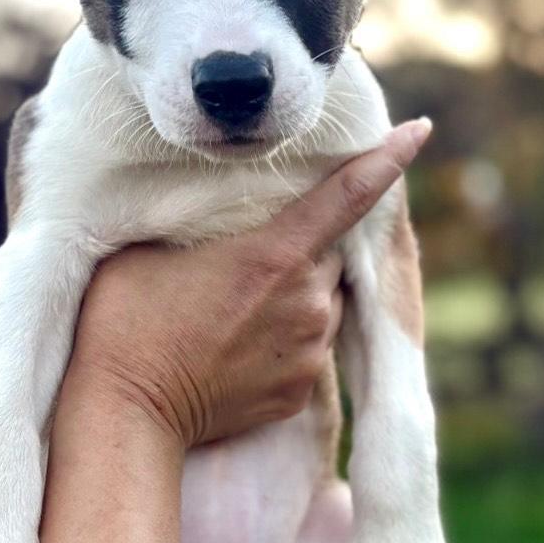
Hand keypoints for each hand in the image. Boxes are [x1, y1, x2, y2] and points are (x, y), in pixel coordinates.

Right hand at [67, 120, 431, 448]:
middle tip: (248, 261)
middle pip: (330, 255)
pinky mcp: (300, 394)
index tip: (418, 130)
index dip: (387, 159)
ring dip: (295, 298)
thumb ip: (205, 217)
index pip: (348, 195)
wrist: (126, 412)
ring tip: (235, 311)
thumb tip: (219, 203)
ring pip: (322, 304)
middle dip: (303, 250)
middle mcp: (307, 300)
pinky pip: (308, 351)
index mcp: (276, 253)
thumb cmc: (125, 317)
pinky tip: (235, 348)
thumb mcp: (154, 242)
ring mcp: (310, 351)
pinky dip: (285, 343)